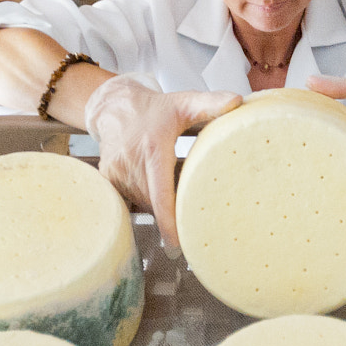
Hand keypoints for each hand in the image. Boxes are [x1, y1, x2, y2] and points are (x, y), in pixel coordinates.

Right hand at [82, 73, 240, 256]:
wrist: (114, 107)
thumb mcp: (184, 102)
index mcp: (153, 148)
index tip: (177, 244)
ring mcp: (115, 172)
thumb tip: (238, 101)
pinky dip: (144, 199)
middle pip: (154, 203)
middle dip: (171, 210)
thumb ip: (210, 104)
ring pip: (142, 203)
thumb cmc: (155, 109)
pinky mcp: (107, 178)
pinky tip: (152, 186)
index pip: (160, 193)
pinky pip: (129, 199)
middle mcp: (131, 162)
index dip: (168, 220)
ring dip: (157, 204)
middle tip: (189, 206)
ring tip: (168, 183)